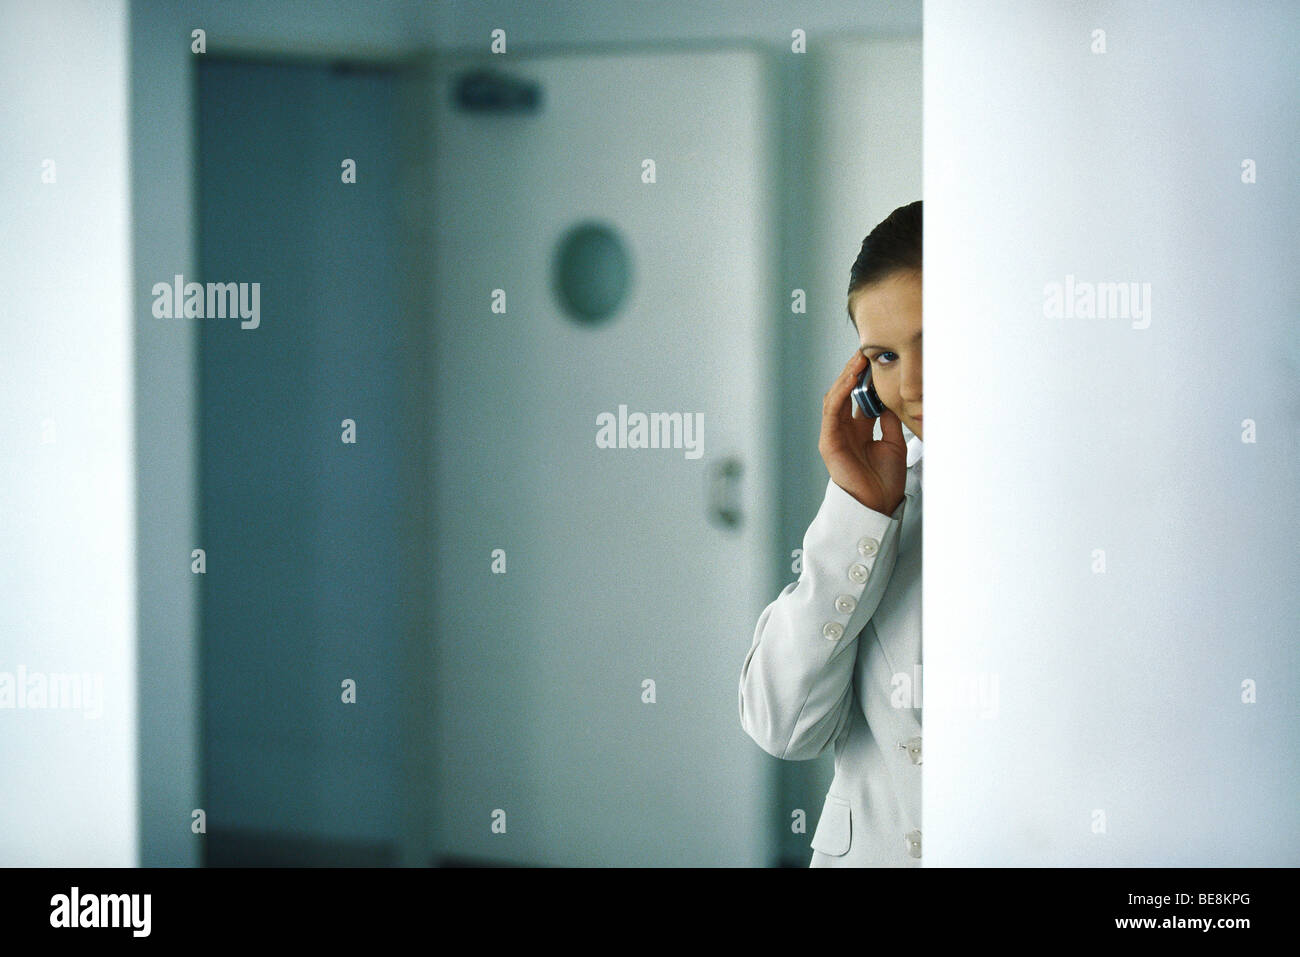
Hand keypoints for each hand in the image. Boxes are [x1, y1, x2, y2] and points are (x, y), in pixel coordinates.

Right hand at [818, 350, 907, 514]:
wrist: (879, 505)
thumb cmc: (885, 480)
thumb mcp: (894, 443)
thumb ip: (889, 421)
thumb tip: (889, 400)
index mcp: (859, 430)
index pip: (858, 397)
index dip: (865, 378)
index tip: (875, 360)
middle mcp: (844, 430)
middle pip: (845, 393)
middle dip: (853, 372)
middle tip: (865, 353)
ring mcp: (835, 435)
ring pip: (835, 398)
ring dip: (846, 378)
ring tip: (858, 361)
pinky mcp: (829, 442)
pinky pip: (831, 412)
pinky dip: (840, 394)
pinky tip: (849, 380)